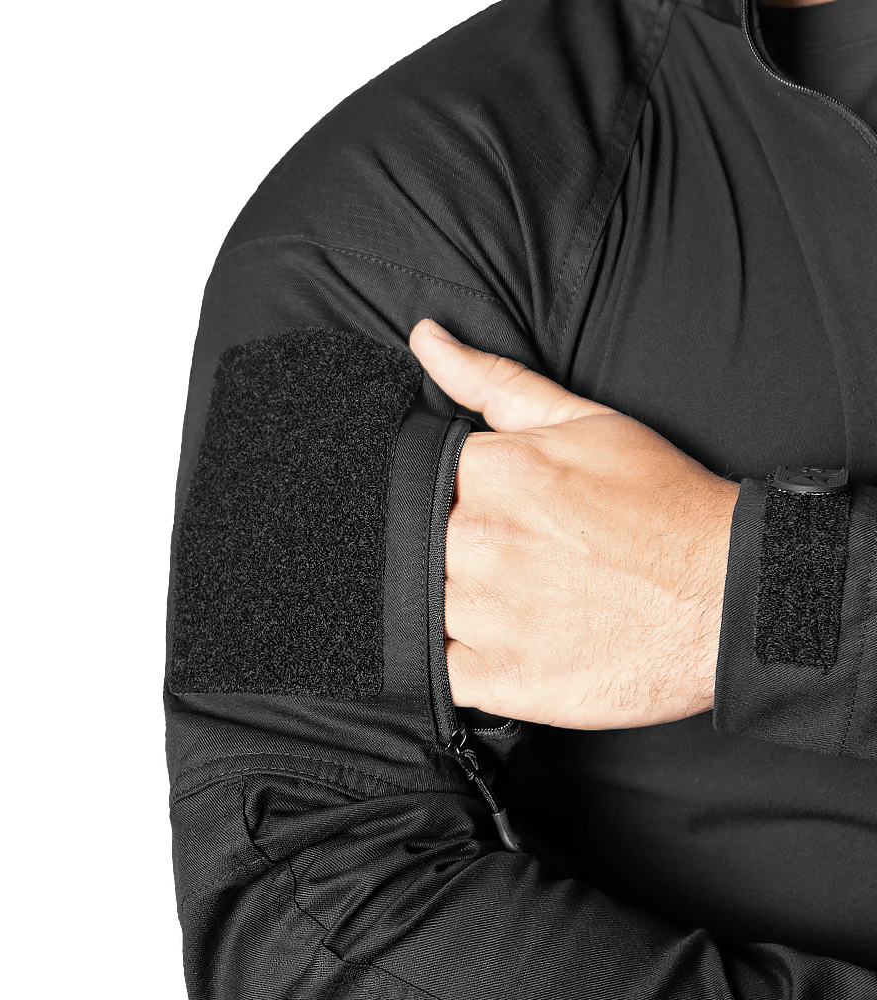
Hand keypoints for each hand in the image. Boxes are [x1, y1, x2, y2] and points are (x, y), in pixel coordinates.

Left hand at [408, 318, 739, 729]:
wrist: (730, 599)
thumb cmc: (662, 505)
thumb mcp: (584, 421)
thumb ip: (493, 381)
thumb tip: (427, 340)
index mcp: (493, 471)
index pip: (414, 478)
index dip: (438, 496)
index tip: (470, 511)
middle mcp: (480, 540)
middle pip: (412, 542)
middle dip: (442, 547)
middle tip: (496, 556)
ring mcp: (487, 614)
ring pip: (417, 604)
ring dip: (447, 601)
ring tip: (504, 598)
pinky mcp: (499, 678)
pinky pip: (434, 670)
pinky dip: (450, 657)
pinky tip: (492, 641)